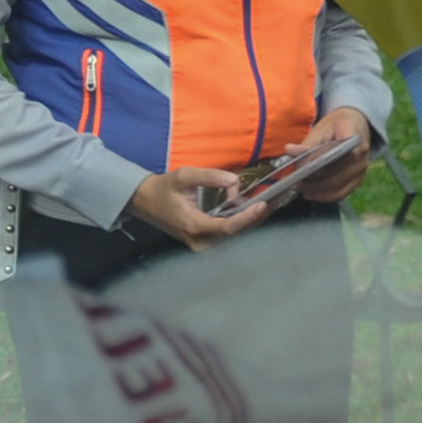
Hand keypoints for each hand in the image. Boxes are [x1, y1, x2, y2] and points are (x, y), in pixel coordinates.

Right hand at [126, 167, 268, 248]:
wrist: (145, 202)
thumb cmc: (164, 189)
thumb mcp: (183, 176)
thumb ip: (209, 176)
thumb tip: (234, 180)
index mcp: (194, 226)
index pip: (228, 227)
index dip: (247, 218)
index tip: (262, 204)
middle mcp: (201, 242)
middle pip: (237, 236)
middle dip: (256, 219)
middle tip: (276, 201)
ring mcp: (203, 246)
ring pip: (235, 239)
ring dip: (253, 223)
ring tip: (271, 204)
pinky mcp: (206, 244)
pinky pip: (230, 238)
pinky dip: (244, 225)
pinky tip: (257, 212)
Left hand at [295, 105, 377, 204]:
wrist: (355, 125)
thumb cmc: (336, 126)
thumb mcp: (321, 129)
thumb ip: (307, 143)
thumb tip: (289, 151)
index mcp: (354, 137)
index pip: (338, 152)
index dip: (319, 161)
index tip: (300, 167)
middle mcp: (362, 155)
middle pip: (337, 173)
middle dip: (313, 180)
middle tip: (294, 182)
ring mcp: (362, 169)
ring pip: (339, 186)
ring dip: (317, 190)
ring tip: (299, 188)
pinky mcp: (359, 179)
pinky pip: (342, 192)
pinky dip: (325, 196)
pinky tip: (311, 194)